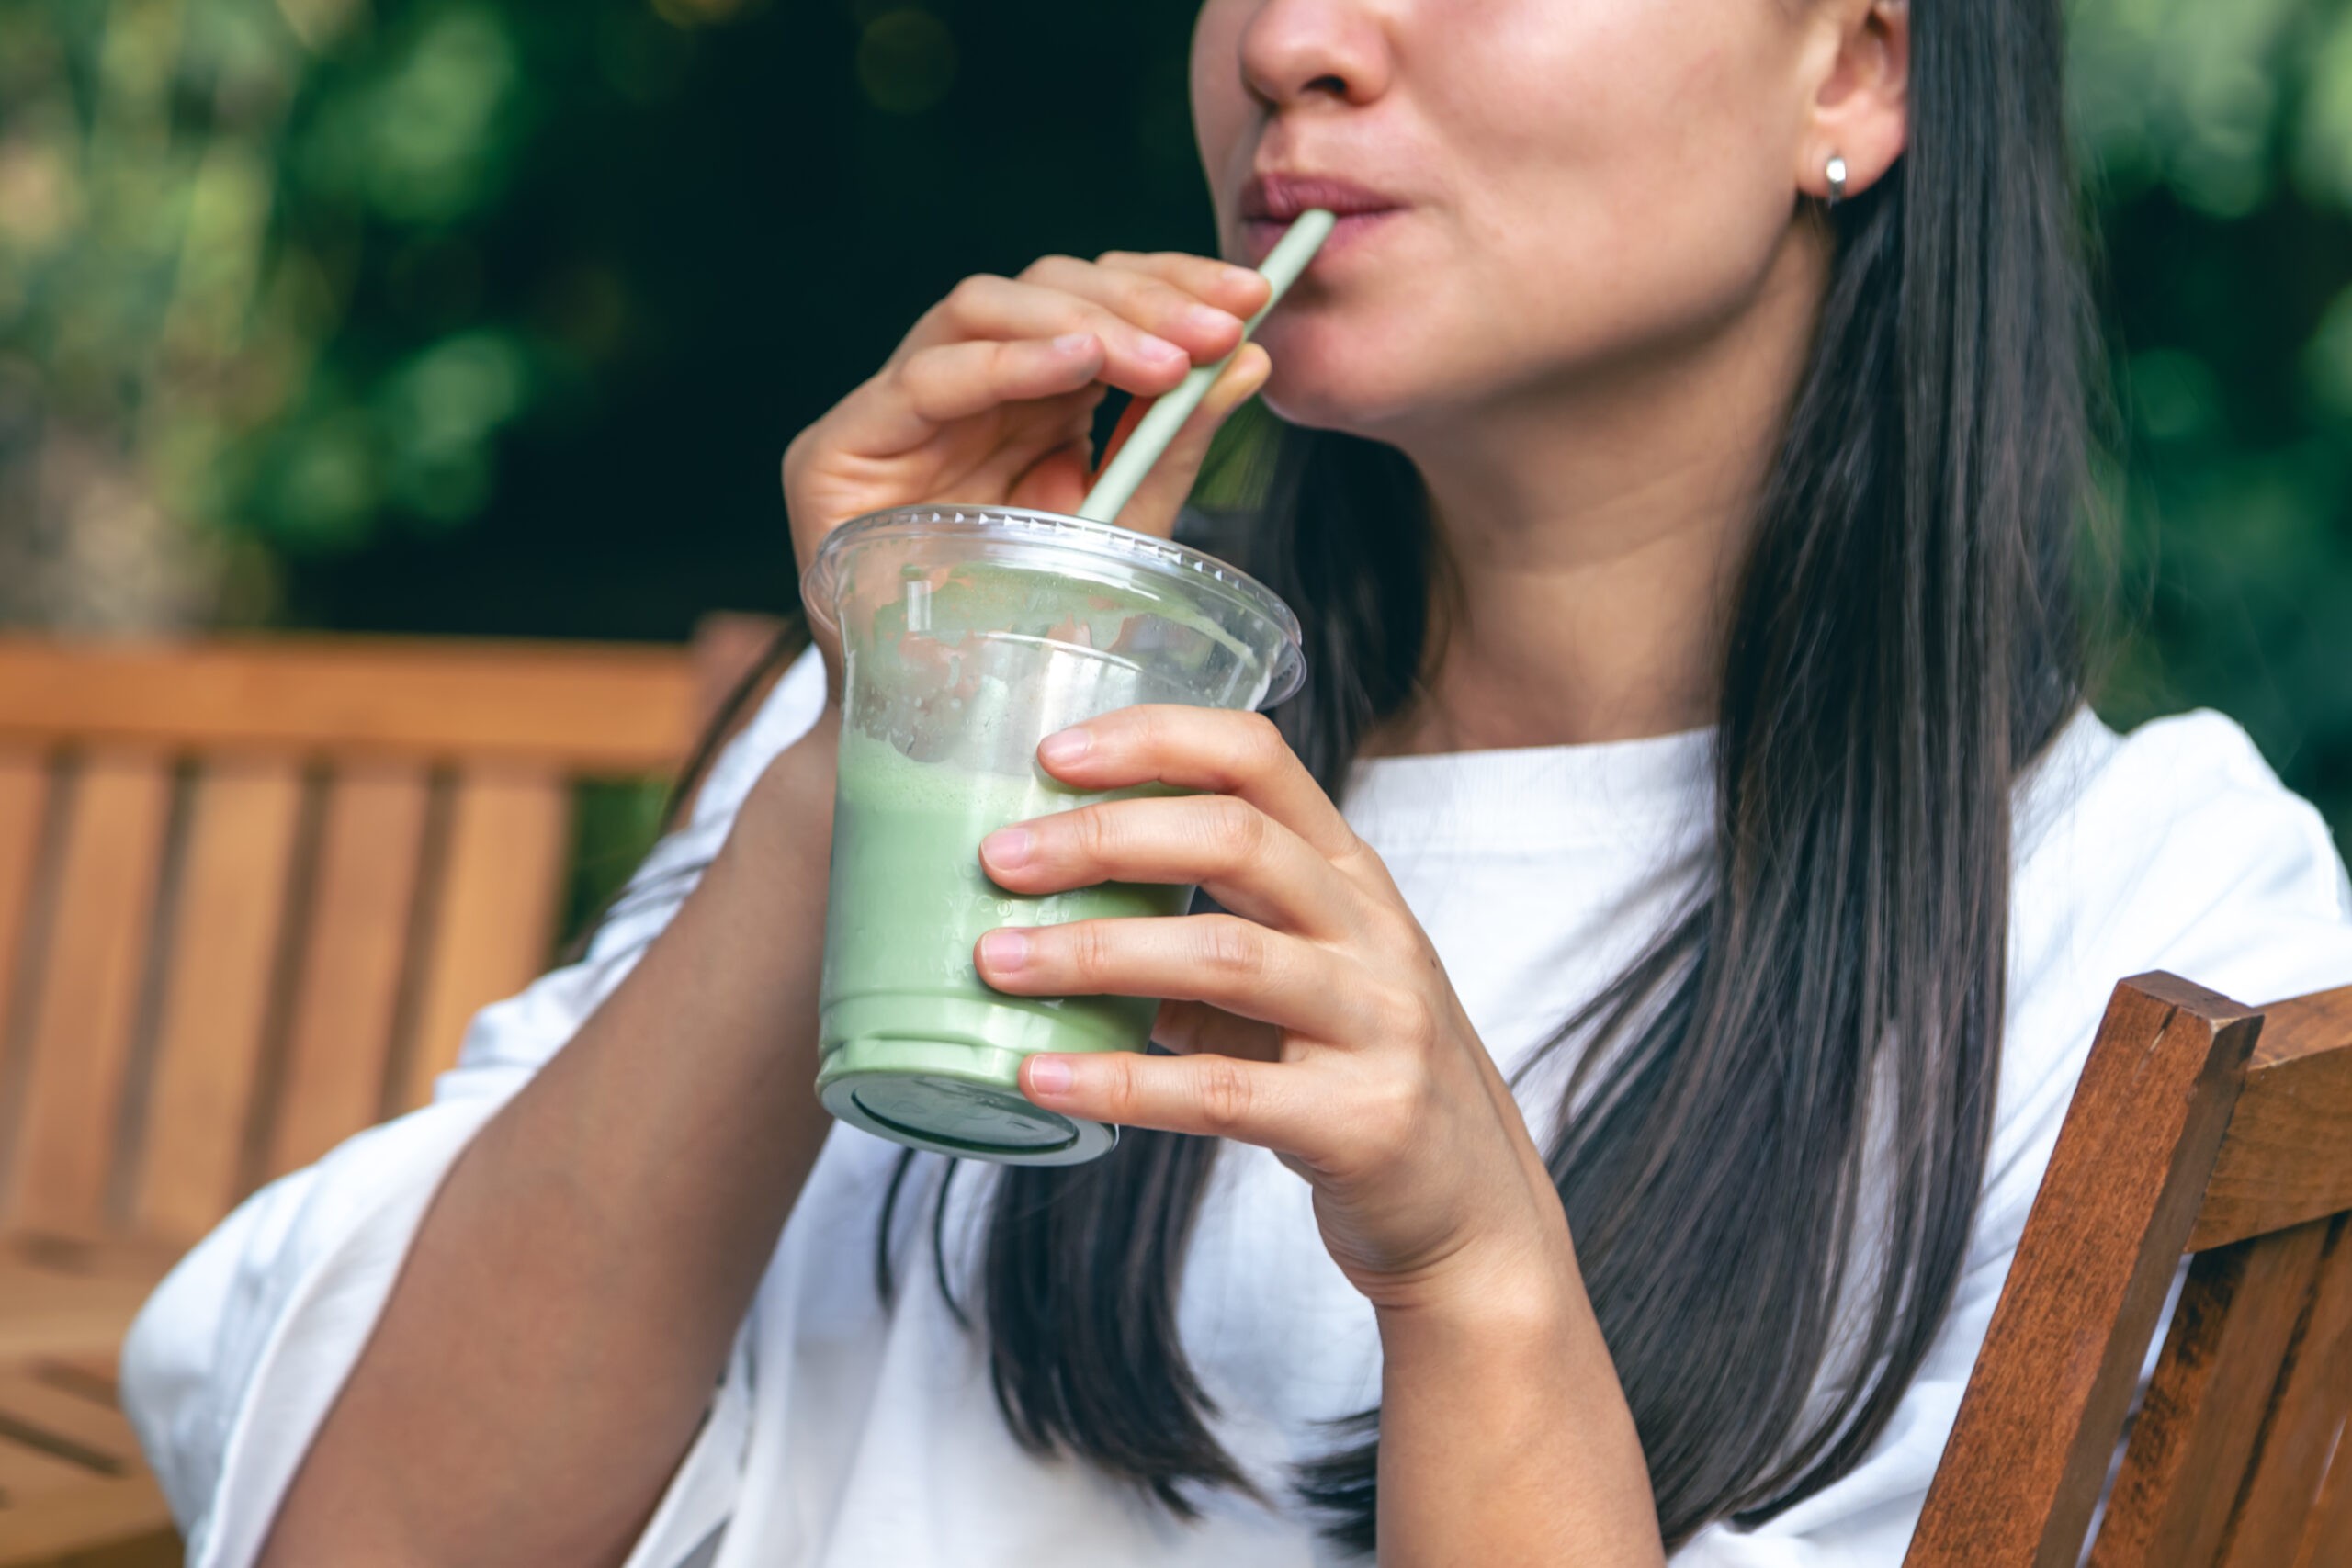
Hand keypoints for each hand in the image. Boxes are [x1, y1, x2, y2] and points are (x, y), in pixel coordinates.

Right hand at [781, 254, 1274, 691]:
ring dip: (1085, 323)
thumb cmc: (1030, 638)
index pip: (1095, 300)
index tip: (1253, 297)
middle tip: (1219, 328)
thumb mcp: (1124, 533)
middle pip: (1046, 288)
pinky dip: (1005, 362)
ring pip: (983, 306)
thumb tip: (1254, 356)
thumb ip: (1172, 444)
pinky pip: (922, 379)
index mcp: (1028, 396)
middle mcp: (962, 385)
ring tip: (1164, 359)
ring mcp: (897, 411)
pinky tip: (1078, 365)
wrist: (944, 738)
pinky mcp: (838, 448)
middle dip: (1142, 298)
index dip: (1171, 283)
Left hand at [972, 706, 1581, 1315]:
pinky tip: (1042, 1077)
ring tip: (996, 962)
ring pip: (1223, 956)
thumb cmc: (1366, 1079)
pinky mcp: (1359, 1122)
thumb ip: (1210, 938)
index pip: (1257, 760)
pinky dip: (1121, 1081)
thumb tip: (1060, 916)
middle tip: (999, 861)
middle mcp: (1373, 934)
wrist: (1477, 1216)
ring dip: (1093, 952)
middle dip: (1104, 839)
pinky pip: (1221, 1090)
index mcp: (1353, 877)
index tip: (1051, 754)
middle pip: (1234, 840)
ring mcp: (1377, 1025)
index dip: (1153, 741)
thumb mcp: (1311, 981)